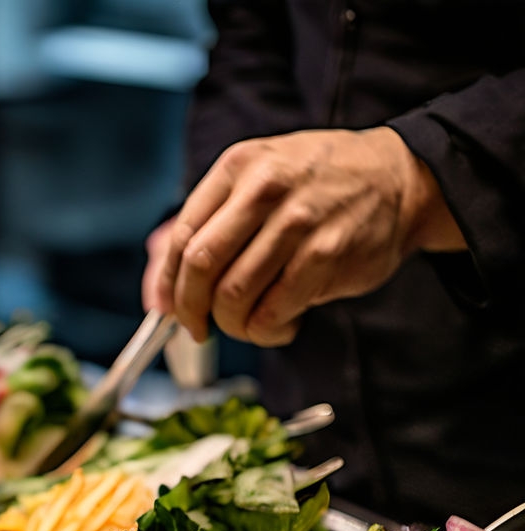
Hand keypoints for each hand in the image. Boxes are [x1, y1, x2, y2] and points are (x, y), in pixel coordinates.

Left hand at [146, 127, 465, 345]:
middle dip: (191, 310)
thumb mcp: (260, 176)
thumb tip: (160, 295)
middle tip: (198, 328)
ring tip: (246, 325)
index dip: (168, 283)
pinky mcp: (326, 256)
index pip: (182, 236)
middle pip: (201, 266)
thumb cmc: (320, 184)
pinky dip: (266, 330)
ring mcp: (297, 222)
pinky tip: (278, 324)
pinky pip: (272, 312)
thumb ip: (211, 223)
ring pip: (234, 295)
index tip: (168, 308)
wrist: (401, 177)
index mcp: (238, 167)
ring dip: (232, 325)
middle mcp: (265, 189)